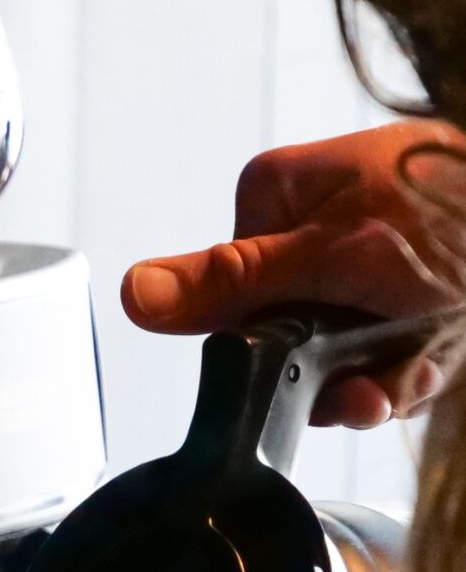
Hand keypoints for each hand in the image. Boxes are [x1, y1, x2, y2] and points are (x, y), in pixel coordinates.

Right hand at [122, 118, 465, 426]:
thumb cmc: (459, 219)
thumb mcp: (341, 256)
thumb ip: (236, 284)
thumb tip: (136, 293)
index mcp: (275, 194)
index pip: (227, 301)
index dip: (271, 345)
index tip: (318, 353)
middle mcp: (313, 222)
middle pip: (285, 340)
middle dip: (343, 370)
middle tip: (388, 365)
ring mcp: (364, 255)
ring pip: (341, 357)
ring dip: (390, 377)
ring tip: (432, 351)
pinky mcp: (408, 285)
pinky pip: (388, 353)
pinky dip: (422, 369)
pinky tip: (442, 353)